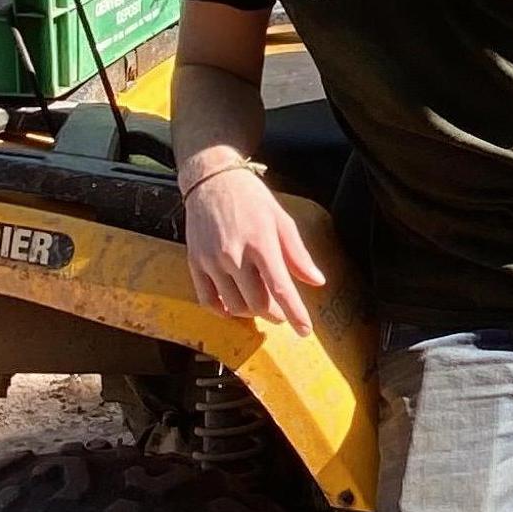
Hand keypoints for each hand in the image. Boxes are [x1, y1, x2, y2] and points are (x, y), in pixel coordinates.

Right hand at [182, 163, 323, 334]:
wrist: (211, 180)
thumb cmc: (251, 198)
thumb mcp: (282, 220)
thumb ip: (298, 254)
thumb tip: (317, 281)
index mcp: (261, 243)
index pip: (281, 289)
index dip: (295, 314)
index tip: (304, 331)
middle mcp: (234, 255)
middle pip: (258, 303)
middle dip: (276, 315)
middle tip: (283, 314)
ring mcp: (212, 261)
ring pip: (235, 305)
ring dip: (252, 313)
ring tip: (261, 306)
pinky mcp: (195, 263)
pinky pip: (207, 300)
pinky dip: (223, 311)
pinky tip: (234, 307)